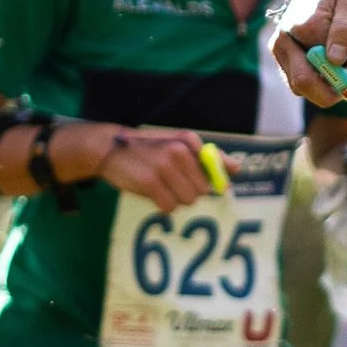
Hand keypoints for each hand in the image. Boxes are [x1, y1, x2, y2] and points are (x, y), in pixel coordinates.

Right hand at [79, 123, 211, 209]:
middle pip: (202, 190)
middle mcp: (179, 151)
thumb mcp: (177, 144)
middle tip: (172, 182)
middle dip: (189, 191)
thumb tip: (238, 170)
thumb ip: (208, 157)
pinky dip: (162, 205)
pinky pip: (169, 207)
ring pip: (187, 200)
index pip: (216, 167)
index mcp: (188, 139)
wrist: (108, 149)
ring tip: (161, 186)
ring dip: (175, 199)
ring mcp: (164, 167)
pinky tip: (152, 193)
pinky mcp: (150, 183)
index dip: (210, 181)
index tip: (199, 183)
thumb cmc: (148, 149)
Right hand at [272, 0, 346, 103]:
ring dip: (327, 80)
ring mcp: (280, 51)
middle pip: (301, 86)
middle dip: (330, 88)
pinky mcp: (284, 55)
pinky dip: (321, 76)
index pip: (312, 73)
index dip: (336, 81)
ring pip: (302, 86)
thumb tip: (335, 61)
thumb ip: (344, 32)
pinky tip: (336, 57)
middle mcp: (283, 42)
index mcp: (301, 29)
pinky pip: (302, 78)